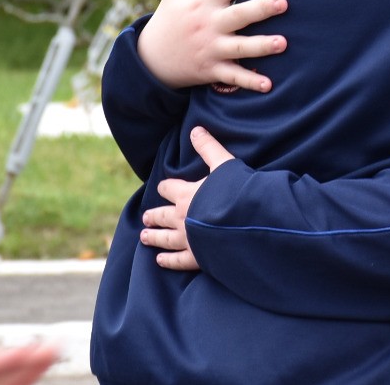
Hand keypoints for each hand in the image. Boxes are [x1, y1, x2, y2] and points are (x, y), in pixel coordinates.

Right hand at [137, 0, 287, 91]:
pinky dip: (250, 82)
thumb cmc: (169, 19)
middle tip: (283, 3)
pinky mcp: (211, 70)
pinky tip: (269, 85)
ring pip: (240, 48)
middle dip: (260, 10)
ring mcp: (211, 49)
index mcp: (204, 3)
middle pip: (238, 15)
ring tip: (283, 43)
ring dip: (261, 47)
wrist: (149, 59)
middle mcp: (210, 25)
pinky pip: (233, 77)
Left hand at [141, 126, 236, 270]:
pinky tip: (160, 260)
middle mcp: (181, 217)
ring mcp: (188, 239)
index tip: (162, 188)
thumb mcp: (223, 164)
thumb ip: (208, 147)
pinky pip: (178, 260)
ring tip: (145, 236)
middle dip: (154, 215)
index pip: (169, 188)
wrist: (244, 223)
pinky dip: (168, 260)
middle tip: (146, 217)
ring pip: (165, 238)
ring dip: (154, 237)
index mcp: (186, 194)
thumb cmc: (235, 192)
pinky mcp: (197, 257)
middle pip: (162, 215)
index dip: (165, 187)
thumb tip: (195, 129)